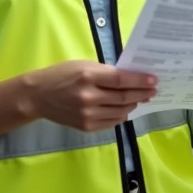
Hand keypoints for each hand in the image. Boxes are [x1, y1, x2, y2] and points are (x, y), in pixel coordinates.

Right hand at [24, 61, 157, 131]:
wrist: (38, 96)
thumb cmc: (62, 75)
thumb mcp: (83, 65)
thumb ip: (106, 72)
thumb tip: (130, 78)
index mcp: (88, 76)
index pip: (121, 80)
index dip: (140, 81)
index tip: (153, 81)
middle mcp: (89, 97)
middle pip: (124, 97)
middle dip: (141, 93)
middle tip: (153, 91)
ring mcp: (88, 114)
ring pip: (120, 111)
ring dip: (133, 104)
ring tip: (140, 99)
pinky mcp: (86, 126)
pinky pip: (111, 122)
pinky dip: (121, 115)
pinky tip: (125, 109)